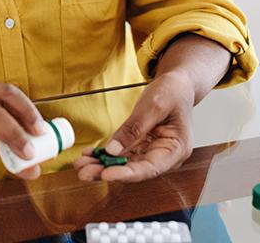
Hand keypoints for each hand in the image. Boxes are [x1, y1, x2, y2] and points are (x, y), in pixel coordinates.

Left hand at [74, 72, 194, 181]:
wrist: (177, 85)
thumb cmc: (173, 92)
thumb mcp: (154, 105)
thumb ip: (134, 128)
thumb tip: (113, 150)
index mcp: (176, 149)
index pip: (150, 168)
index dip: (127, 174)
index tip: (107, 173)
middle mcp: (164, 155)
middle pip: (134, 169)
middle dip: (108, 171)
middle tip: (85, 172)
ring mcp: (152, 152)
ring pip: (125, 164)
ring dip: (102, 165)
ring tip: (81, 165)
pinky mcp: (141, 146)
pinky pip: (122, 154)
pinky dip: (105, 155)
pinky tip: (89, 155)